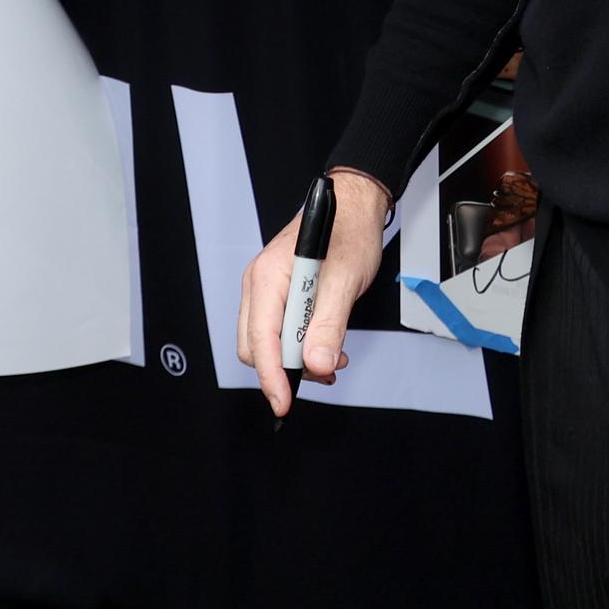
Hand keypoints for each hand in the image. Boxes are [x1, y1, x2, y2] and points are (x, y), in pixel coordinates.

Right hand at [238, 168, 388, 414]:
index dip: (272, 376)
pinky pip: (278, 330)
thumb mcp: (345, 281)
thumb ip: (328, 325)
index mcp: (269, 276)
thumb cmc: (348, 231)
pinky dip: (300, 345)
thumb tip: (315, 364)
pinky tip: (327, 344)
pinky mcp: (278, 293)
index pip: (260, 339)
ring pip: (267, 342)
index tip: (284, 404)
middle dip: (287, 369)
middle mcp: (259, 282)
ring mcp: (266, 288)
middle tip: (325, 372)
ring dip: (297, 358)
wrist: (352, 204)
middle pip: (256, 346)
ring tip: (334, 357)